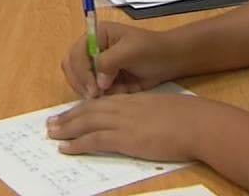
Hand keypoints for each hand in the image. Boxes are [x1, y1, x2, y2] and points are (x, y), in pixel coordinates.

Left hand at [46, 91, 209, 160]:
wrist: (197, 123)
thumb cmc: (188, 118)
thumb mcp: (163, 110)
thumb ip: (148, 114)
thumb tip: (143, 123)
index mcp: (133, 100)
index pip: (101, 102)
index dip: (83, 107)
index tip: (70, 112)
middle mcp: (123, 107)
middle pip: (88, 110)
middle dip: (68, 116)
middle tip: (51, 123)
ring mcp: (123, 122)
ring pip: (86, 122)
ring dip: (66, 128)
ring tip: (51, 133)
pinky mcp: (124, 138)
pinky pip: (94, 140)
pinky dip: (77, 143)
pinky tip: (66, 148)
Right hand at [61, 22, 177, 98]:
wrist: (169, 61)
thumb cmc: (152, 50)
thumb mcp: (131, 50)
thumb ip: (110, 61)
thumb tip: (99, 82)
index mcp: (96, 35)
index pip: (76, 54)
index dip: (81, 72)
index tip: (94, 89)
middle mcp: (92, 49)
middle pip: (71, 68)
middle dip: (81, 83)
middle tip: (95, 96)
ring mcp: (96, 66)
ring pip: (79, 82)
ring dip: (90, 91)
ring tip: (108, 95)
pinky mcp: (103, 80)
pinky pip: (92, 91)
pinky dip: (100, 96)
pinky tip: (116, 94)